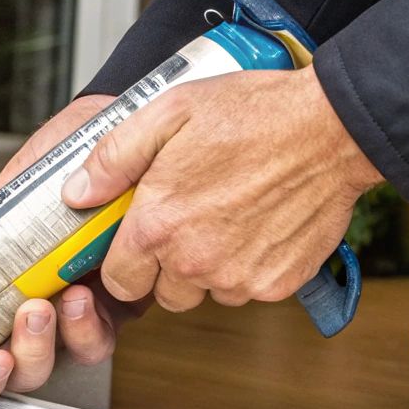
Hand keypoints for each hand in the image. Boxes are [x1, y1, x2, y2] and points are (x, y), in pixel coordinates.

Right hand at [0, 94, 148, 402]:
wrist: (117, 126)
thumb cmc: (68, 153)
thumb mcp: (19, 179)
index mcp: (11, 283)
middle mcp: (45, 302)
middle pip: (25, 366)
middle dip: (22, 357)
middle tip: (24, 318)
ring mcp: (85, 304)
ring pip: (66, 356)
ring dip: (55, 342)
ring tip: (51, 305)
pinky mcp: (125, 300)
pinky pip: (106, 334)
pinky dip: (91, 327)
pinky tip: (84, 297)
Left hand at [64, 65, 382, 310]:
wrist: (332, 129)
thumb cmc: (253, 115)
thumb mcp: (168, 114)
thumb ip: (113, 158)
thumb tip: (77, 193)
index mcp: (158, 226)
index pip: (120, 280)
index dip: (127, 261)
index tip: (140, 240)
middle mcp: (194, 261)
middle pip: (164, 294)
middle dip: (169, 267)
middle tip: (191, 220)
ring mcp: (238, 277)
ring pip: (209, 292)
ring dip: (211, 267)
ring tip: (229, 215)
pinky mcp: (276, 284)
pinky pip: (250, 288)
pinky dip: (251, 265)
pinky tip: (260, 223)